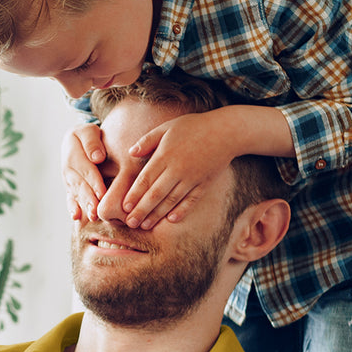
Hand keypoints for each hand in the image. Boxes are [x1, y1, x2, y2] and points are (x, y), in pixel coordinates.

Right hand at [61, 123, 108, 221]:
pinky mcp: (69, 188)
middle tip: (97, 212)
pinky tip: (76, 217)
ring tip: (92, 216)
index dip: (94, 182)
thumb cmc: (88, 136)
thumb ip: (92, 142)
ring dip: (84, 206)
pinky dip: (73, 208)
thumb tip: (97, 158)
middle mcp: (68, 169)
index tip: (102, 193)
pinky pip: (70, 198)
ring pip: (76, 194)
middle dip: (89, 199)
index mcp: (73, 154)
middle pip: (80, 185)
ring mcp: (67, 180)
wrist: (77, 140)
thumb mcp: (89, 131)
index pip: (86, 170)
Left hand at [121, 110, 237, 229]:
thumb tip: (130, 152)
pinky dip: (182, 210)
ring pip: (171, 200)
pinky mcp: (205, 183)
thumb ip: (147, 140)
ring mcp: (192, 178)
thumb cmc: (194, 126)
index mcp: (165, 155)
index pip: (145, 179)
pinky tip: (171, 220)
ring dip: (157, 214)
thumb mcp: (167, 128)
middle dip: (141, 210)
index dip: (134, 195)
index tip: (124, 207)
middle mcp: (177, 169)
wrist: (227, 131)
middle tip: (130, 223)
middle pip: (155, 194)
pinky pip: (191, 200)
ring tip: (145, 226)